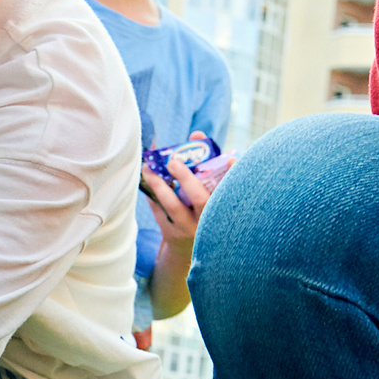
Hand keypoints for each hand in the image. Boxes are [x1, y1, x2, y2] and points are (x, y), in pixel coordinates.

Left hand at [141, 131, 221, 247]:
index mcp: (223, 206)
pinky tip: (146, 178)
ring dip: (160, 186)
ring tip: (148, 168)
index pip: (231, 190)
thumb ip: (207, 161)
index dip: (233, 174)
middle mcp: (210, 220)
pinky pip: (160, 211)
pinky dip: (151, 194)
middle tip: (173, 161)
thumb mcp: (209, 189)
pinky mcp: (172, 232)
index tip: (231, 159)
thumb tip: (196, 134)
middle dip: (187, 178)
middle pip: (201, 199)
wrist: (187, 244)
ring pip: (175, 207)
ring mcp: (190, 228)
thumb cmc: (202, 208)